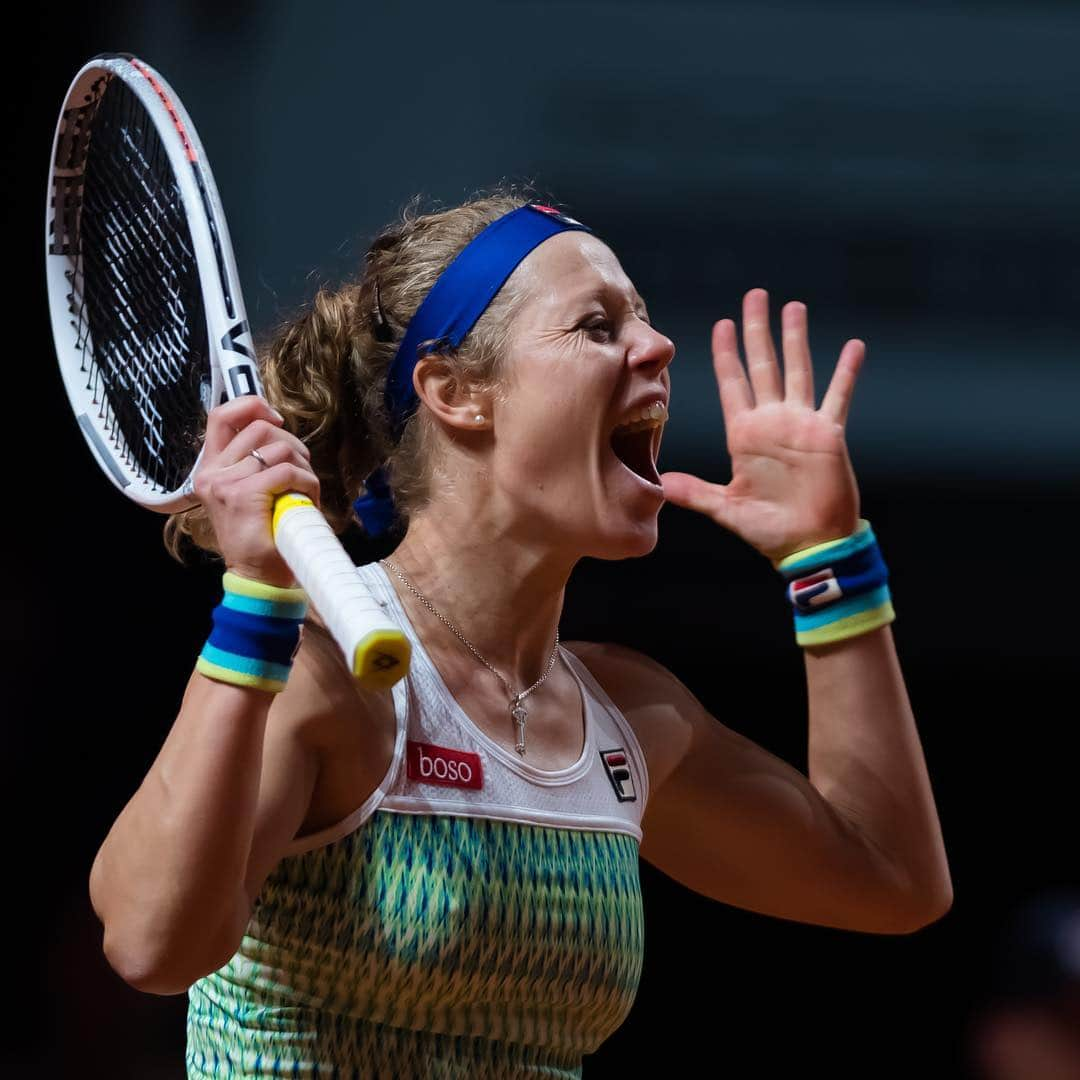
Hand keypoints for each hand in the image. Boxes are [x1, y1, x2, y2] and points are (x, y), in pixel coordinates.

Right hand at [191, 396, 319, 587]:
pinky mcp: (242, 496)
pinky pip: (287, 471)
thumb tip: (276, 428)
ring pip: (278, 449)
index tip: (276, 420)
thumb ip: (254, 461)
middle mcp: (211, 473)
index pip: (221, 416)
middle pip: (259, 429)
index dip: (251, 405)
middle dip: (292, 444)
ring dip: (303, 467)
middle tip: (301, 471)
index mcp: (210, 468)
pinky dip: (306, 482)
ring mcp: (225, 484)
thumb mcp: (252, 491)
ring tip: (304, 491)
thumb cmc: (262, 536)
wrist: (259, 578)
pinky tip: (307, 499)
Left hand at [660, 288, 864, 565]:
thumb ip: (695, 493)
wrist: (810, 545)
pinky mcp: (828, 434)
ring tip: (794, 307)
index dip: (727, 355)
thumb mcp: (726, 509)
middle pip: (762, 365)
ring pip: (797, 370)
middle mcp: (771, 422)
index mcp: (743, 435)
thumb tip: (660, 486)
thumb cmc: (769, 530)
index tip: (722, 325)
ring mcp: (801, 424)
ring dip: (795, 339)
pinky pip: (838, 396)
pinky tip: (853, 346)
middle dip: (757, 331)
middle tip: (755, 296)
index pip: (732, 385)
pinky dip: (846, 372)